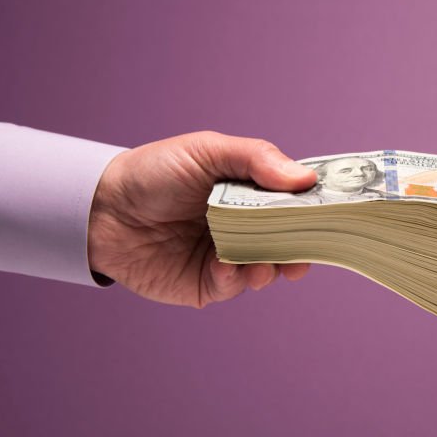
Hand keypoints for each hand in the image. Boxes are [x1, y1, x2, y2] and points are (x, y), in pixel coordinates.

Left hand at [87, 131, 316, 306]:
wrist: (100, 209)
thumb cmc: (154, 172)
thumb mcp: (208, 150)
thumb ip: (256, 160)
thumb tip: (306, 178)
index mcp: (251, 193)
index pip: (295, 202)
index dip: (316, 208)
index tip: (337, 213)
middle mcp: (245, 227)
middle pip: (290, 241)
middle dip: (304, 247)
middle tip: (311, 250)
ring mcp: (229, 256)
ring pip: (268, 268)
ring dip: (273, 267)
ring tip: (266, 264)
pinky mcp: (208, 284)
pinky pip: (234, 285)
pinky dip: (238, 279)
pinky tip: (228, 266)